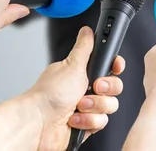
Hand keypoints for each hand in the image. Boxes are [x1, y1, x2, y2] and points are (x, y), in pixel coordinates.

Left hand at [25, 27, 124, 149]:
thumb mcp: (72, 65)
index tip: (115, 66)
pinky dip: (88, 120)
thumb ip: (84, 47)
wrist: (39, 123)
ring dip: (94, 106)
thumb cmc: (50, 94)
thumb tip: (87, 30)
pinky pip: (102, 122)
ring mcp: (87, 107)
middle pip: (114, 86)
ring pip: (110, 105)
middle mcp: (86, 89)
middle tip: (94, 86)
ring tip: (78, 105)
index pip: (109, 66)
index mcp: (83, 72)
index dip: (116, 66)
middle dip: (105, 88)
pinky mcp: (87, 124)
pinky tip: (74, 119)